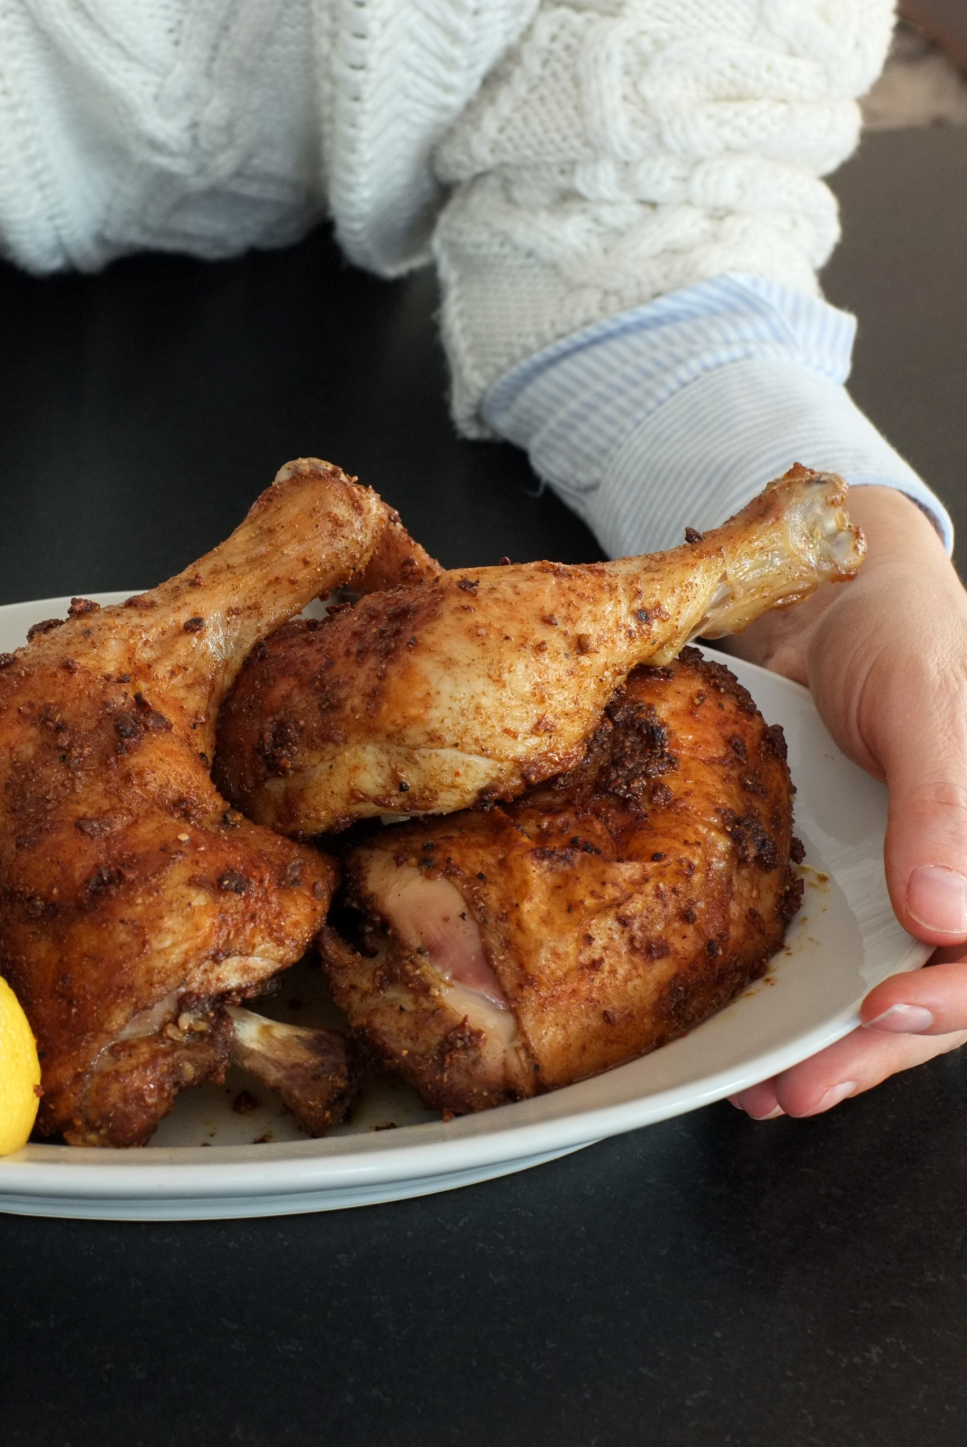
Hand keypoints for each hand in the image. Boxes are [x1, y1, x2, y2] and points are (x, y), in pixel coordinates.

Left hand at [727, 485, 966, 1117]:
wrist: (823, 599)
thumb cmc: (903, 637)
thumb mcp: (927, 705)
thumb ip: (944, 801)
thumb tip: (944, 916)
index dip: (953, 999)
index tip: (885, 1013)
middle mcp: (963, 880)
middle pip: (943, 993)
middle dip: (875, 1049)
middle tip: (800, 1084)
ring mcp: (903, 889)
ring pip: (886, 991)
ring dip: (832, 1047)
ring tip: (764, 1087)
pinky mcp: (841, 885)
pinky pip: (828, 957)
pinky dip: (792, 1002)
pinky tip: (742, 1039)